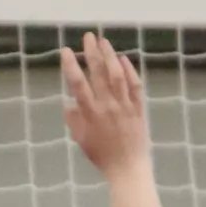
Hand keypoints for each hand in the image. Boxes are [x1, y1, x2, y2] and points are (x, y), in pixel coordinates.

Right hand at [60, 32, 149, 177]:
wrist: (128, 169)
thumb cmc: (102, 157)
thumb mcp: (82, 140)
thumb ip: (74, 120)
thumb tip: (68, 103)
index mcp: (90, 113)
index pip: (78, 84)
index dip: (71, 66)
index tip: (66, 51)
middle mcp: (107, 106)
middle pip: (98, 73)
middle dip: (92, 53)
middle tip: (88, 37)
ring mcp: (125, 105)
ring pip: (117, 75)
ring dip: (110, 56)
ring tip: (104, 42)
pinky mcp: (138, 108)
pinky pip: (135, 86)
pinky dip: (130, 71)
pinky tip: (124, 59)